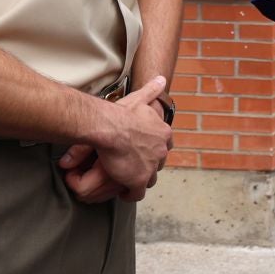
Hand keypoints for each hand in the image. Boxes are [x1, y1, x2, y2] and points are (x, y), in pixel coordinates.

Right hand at [65, 76, 172, 203]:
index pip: (165, 145)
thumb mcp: (140, 98)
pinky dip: (131, 194)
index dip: (154, 148)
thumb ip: (152, 90)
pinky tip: (123, 192)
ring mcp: (152, 167)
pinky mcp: (139, 180)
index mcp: (163, 133)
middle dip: (148, 164)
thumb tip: (162, 79)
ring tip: (128, 179)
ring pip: (149, 179)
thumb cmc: (121, 113)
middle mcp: (162, 151)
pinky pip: (137, 193)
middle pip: (158, 163)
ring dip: (140, 180)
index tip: (144, 150)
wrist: (110, 127)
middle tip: (133, 165)